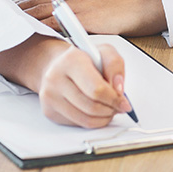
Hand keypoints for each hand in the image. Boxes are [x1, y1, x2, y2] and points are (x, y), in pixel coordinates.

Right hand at [0, 35, 132, 127]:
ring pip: (83, 118)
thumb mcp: (100, 48)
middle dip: (111, 110)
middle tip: (120, 107)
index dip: (114, 98)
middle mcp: (56, 79)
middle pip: (91, 106)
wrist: (49, 58)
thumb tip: (121, 89)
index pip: (96, 88)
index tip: (125, 100)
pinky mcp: (47, 109)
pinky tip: (95, 111)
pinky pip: (74, 123)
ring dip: (102, 118)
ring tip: (110, 110)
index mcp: (70, 59)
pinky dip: (89, 121)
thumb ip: (115, 64)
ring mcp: (49, 96)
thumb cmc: (80, 53)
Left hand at [16, 0, 167, 36]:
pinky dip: (39, 29)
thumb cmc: (125, 5)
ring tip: (5, 28)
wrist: (143, 6)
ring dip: (22, 20)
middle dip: (17, 10)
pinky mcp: (83, 17)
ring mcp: (77, 4)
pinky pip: (55, 24)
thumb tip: (67, 15)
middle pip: (37, 1)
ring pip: (42, 12)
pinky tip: (27, 37)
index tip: (10, 9)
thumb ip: (81, 2)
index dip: (25, 1)